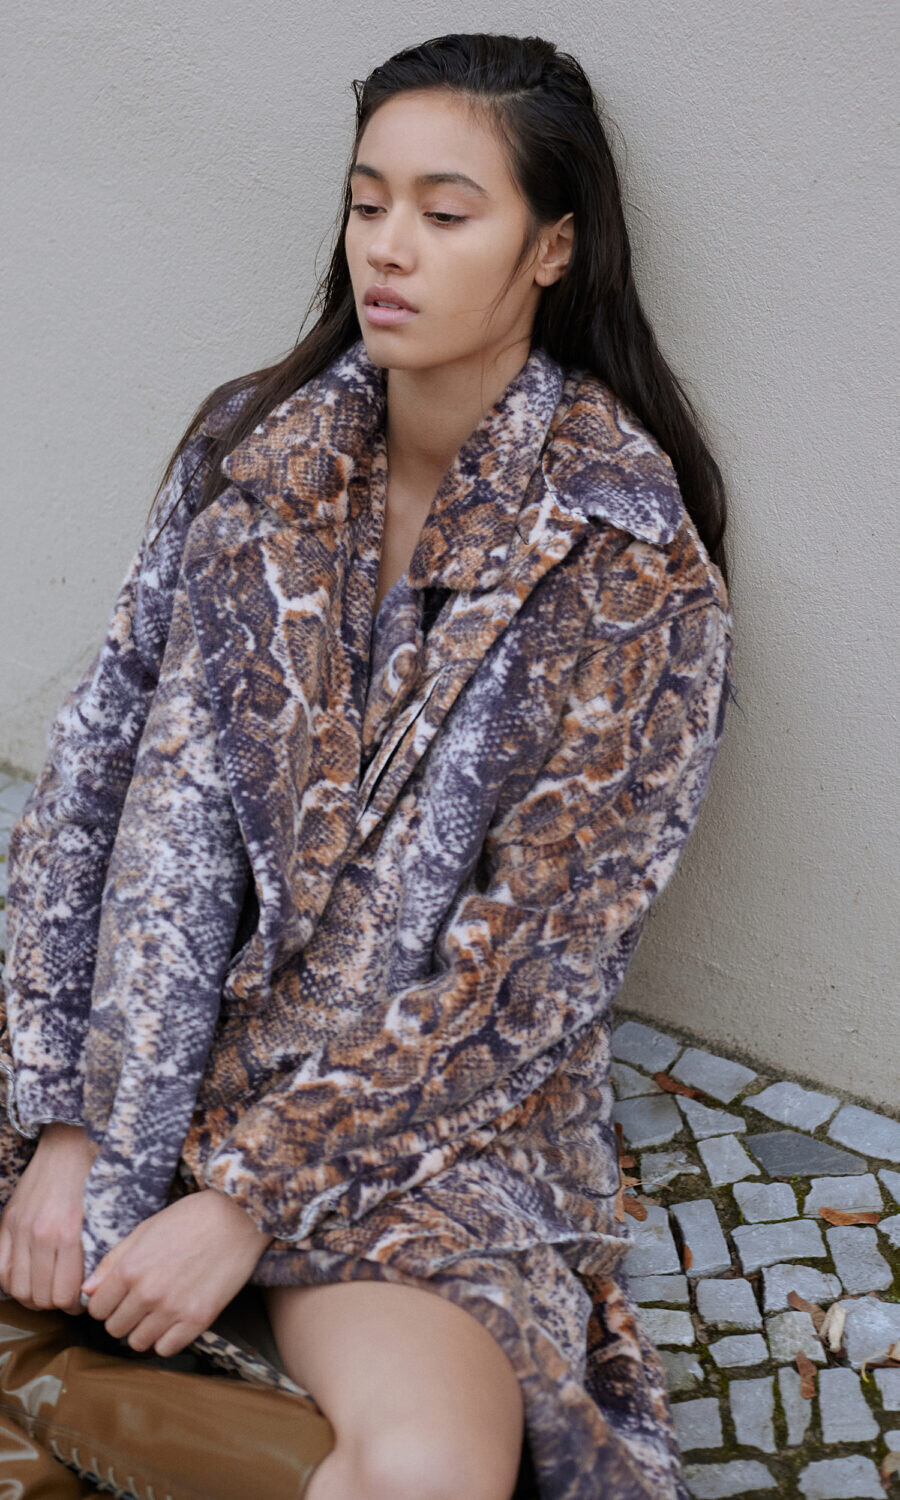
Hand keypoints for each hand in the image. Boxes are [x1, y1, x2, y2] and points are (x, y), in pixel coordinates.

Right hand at [0, 1122, 97, 1314]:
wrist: (69, 1143)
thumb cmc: (95, 1177)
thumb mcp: (106, 1213)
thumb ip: (98, 1252)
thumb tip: (94, 1287)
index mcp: (70, 1233)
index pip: (64, 1295)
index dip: (74, 1305)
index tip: (81, 1300)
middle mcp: (41, 1234)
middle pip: (39, 1297)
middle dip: (54, 1303)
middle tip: (65, 1295)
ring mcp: (19, 1229)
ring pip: (17, 1288)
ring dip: (32, 1295)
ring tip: (46, 1288)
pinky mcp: (7, 1222)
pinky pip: (0, 1269)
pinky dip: (11, 1280)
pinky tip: (27, 1275)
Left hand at [80, 1188, 273, 1357]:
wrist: (238, 1218)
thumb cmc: (190, 1218)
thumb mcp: (145, 1229)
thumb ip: (113, 1261)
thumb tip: (88, 1291)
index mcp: (129, 1268)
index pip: (97, 1309)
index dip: (105, 1303)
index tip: (118, 1297)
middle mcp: (147, 1293)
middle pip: (114, 1328)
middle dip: (122, 1317)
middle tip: (139, 1303)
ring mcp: (172, 1309)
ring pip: (137, 1342)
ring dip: (143, 1330)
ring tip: (157, 1312)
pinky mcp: (198, 1320)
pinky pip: (166, 1349)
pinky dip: (166, 1339)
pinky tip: (173, 1320)